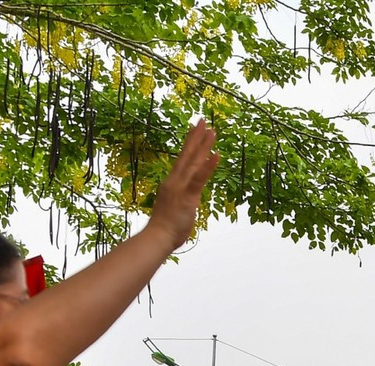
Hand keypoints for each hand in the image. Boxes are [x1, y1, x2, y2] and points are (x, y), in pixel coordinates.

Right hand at [147, 120, 220, 247]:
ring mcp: (180, 187)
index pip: (182, 158)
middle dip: (196, 137)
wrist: (158, 236)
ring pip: (193, 162)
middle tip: (204, 120)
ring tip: (212, 130)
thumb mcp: (175, 206)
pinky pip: (200, 179)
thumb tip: (186, 196)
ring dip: (203, 145)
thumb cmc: (166, 226)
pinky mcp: (187, 196)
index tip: (194, 129)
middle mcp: (175, 180)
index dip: (189, 143)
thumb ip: (182, 197)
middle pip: (187, 154)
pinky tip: (216, 155)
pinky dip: (208, 166)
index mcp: (172, 182)